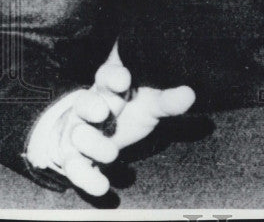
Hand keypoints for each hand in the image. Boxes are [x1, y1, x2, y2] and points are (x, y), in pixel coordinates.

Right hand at [32, 54, 194, 195]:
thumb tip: (189, 95)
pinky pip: (74, 167)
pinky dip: (86, 178)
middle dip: (91, 107)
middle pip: (85, 102)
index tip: (124, 80)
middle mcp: (89, 107)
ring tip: (112, 153)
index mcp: (109, 87)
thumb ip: (167, 101)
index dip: (113, 76)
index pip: (107, 75)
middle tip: (103, 112)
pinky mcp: (73, 156)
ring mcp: (78, 131)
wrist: (98, 130)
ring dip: (92, 143)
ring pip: (78, 134)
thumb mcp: (150, 105)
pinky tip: (101, 187)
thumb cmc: (129, 110)